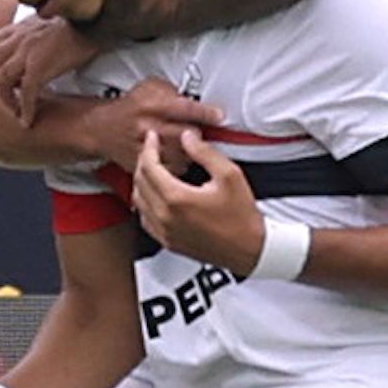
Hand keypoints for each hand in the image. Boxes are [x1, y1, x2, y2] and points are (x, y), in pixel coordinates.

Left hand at [0, 14, 98, 124]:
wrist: (94, 23)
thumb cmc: (79, 23)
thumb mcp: (49, 20)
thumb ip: (36, 32)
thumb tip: (39, 46)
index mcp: (20, 28)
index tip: (7, 75)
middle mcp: (18, 39)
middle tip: (11, 93)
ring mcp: (26, 54)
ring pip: (1, 81)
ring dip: (7, 99)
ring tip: (18, 109)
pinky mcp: (39, 68)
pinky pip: (25, 94)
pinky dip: (25, 110)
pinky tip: (28, 120)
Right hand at [72, 77, 221, 167]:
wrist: (102, 128)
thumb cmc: (130, 107)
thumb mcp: (150, 87)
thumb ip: (173, 91)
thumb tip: (194, 99)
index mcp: (153, 105)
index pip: (184, 108)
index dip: (205, 113)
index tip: (218, 116)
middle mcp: (149, 126)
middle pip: (185, 135)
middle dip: (197, 135)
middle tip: (200, 133)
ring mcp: (144, 147)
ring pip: (179, 155)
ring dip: (189, 152)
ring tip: (189, 147)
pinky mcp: (142, 165)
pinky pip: (169, 170)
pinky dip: (178, 166)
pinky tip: (178, 159)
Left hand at [133, 126, 265, 272]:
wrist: (249, 250)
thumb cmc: (242, 217)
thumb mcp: (229, 175)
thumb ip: (204, 152)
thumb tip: (187, 138)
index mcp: (177, 199)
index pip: (149, 167)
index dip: (148, 148)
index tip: (152, 138)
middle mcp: (165, 217)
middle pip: (139, 182)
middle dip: (144, 162)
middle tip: (154, 150)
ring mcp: (164, 232)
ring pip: (138, 200)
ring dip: (142, 181)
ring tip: (156, 170)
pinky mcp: (167, 242)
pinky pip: (145, 218)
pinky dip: (146, 202)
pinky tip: (158, 195)